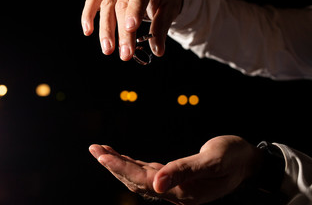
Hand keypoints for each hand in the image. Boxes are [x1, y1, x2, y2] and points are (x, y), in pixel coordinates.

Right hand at [81, 0, 183, 60]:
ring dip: (106, 30)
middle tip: (125, 52)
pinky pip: (94, 1)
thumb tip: (157, 50)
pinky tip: (88, 30)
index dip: (135, 9)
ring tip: (108, 49)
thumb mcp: (170, 7)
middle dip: (123, 31)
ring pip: (107, 5)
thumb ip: (161, 26)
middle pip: (122, 4)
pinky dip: (88, 15)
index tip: (131, 28)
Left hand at [89, 136, 262, 204]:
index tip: (102, 156)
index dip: (121, 168)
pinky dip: (133, 163)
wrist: (249, 161)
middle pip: (136, 180)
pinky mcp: (176, 177)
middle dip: (113, 165)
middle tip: (94, 149)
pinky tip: (122, 156)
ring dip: (119, 164)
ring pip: (139, 176)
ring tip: (101, 150)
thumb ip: (185, 172)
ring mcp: (174, 186)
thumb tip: (157, 186)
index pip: (144, 181)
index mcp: (183, 191)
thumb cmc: (234, 157)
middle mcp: (175, 193)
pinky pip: (148, 171)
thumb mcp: (213, 161)